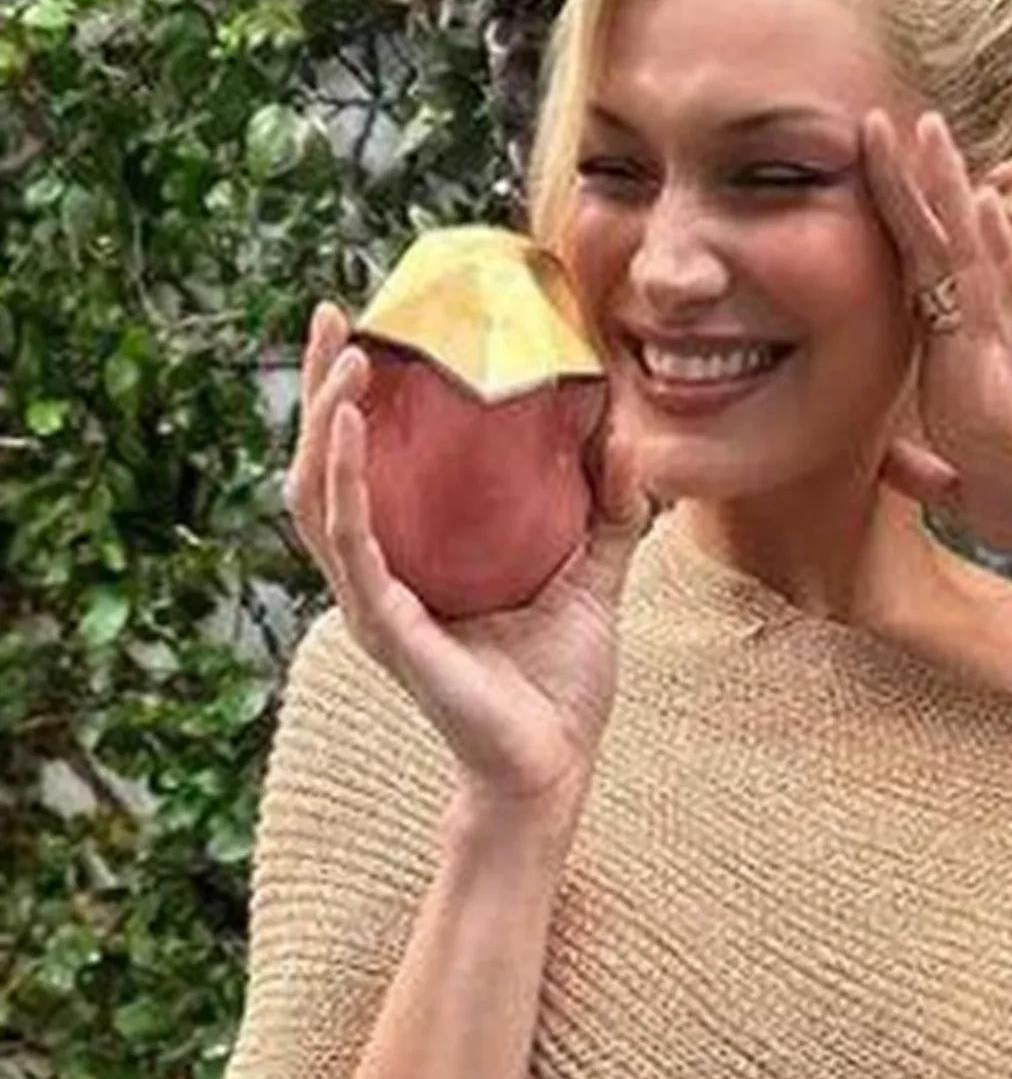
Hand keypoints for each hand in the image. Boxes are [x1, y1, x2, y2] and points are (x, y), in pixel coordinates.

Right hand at [281, 301, 658, 817]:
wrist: (556, 762)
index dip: (357, 395)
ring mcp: (375, 599)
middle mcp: (381, 572)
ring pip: (319, 496)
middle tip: (333, 316)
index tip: (368, 325)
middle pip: (326, 464)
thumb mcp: (595, 571)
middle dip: (322, 386)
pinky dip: (346, 481)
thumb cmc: (560, 680)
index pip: (369, 461)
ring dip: (325, 419)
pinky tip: (349, 430)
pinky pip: (353, 543)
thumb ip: (608, 506)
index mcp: (416, 555)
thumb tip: (625, 433)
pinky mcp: (386, 625)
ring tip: (347, 357)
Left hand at [861, 109, 1011, 570]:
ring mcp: (1010, 357)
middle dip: (907, 186)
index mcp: (967, 371)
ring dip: (948, 191)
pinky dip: (994, 251)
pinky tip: (979, 200)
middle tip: (877, 119)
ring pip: (971, 258)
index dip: (895, 231)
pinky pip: (1010, 304)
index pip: (923, 286)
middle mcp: (989, 348)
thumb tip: (889, 460)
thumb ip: (927, 476)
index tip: (871, 177)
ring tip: (924, 127)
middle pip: (940, 252)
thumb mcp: (970, 499)